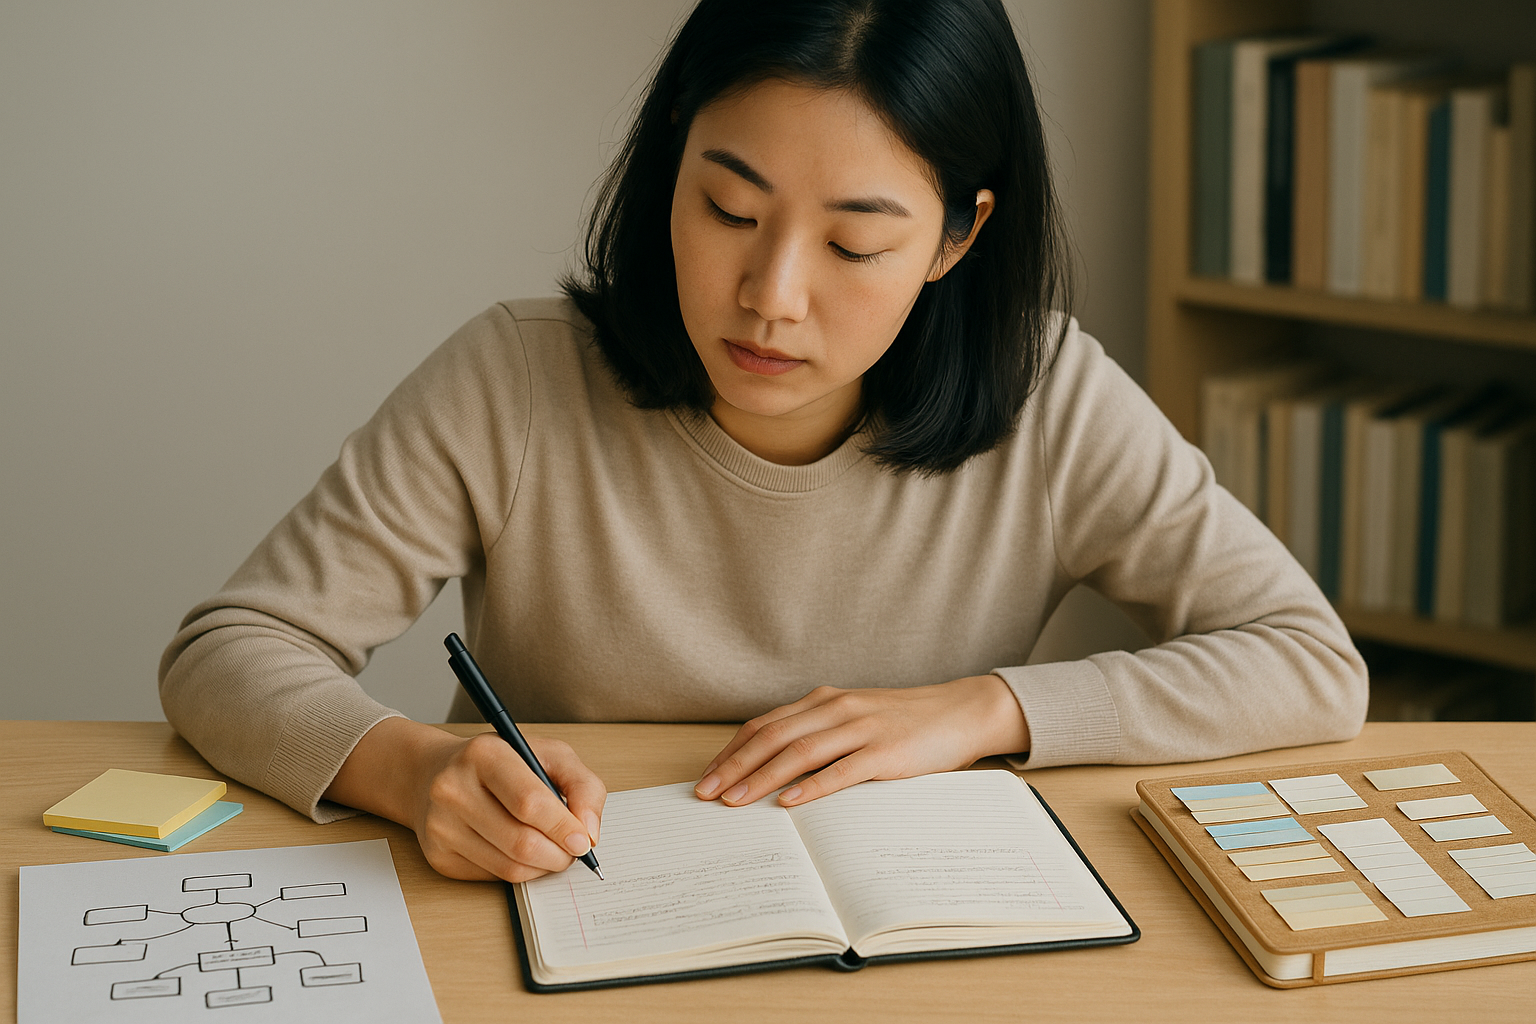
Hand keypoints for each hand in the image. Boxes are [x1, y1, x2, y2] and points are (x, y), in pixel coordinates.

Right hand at [325, 718, 605, 882]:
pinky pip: (493, 877)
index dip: (563, 827)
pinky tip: (522, 852)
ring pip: (509, 867)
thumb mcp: (549, 754)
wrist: (434, 774)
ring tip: (552, 850)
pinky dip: (519, 871)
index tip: (584, 841)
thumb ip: (582, 785)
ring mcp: (441, 826)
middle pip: (520, 842)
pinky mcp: (438, 856)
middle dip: (558, 854)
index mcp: (484, 754)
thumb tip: (590, 833)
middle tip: (572, 850)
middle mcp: (453, 789)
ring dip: (542, 867)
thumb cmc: (501, 763)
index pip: (529, 802)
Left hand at [693, 675, 1029, 807]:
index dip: (731, 752)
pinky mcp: (886, 750)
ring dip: (761, 778)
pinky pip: (841, 769)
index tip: (706, 777)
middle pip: (772, 737)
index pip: (763, 726)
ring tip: (735, 801)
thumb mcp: (853, 720)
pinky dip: (812, 786)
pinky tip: (789, 802)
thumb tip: (772, 771)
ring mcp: (861, 728)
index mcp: (824, 701)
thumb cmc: (903, 723)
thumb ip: (818, 736)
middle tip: (706, 794)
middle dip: (734, 767)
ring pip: (799, 752)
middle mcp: (836, 709)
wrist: (959, 711)